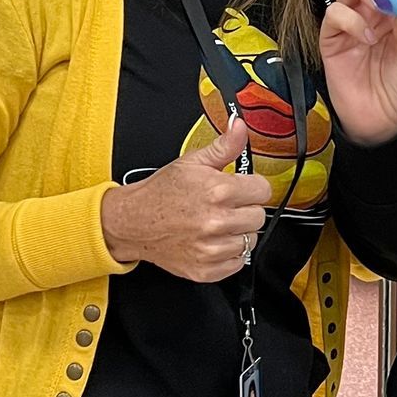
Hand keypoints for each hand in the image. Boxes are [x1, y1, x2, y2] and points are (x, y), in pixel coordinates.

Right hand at [100, 117, 270, 281]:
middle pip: (258, 216)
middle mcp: (217, 222)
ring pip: (250, 241)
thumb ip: (224, 146)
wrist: (133, 222)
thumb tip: (239, 127)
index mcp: (218, 191)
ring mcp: (212, 249)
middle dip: (244, 209)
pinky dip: (228, 254)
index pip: (263, 190)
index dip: (252, 187)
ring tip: (216, 223)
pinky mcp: (206, 270)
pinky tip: (212, 241)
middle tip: (224, 206)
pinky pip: (237, 263)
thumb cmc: (162, 193)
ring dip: (237, 233)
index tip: (241, 188)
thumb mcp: (192, 162)